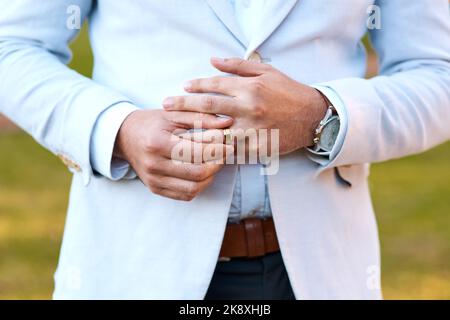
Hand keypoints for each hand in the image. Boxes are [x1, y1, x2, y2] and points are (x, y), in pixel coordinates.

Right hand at [114, 109, 233, 200]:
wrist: (124, 136)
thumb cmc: (152, 122)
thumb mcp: (174, 114)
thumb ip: (202, 118)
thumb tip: (228, 123)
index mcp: (158, 143)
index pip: (196, 152)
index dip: (217, 150)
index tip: (229, 143)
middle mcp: (154, 165)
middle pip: (197, 173)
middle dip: (217, 164)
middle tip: (225, 154)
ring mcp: (153, 180)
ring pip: (193, 188)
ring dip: (210, 177)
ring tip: (215, 163)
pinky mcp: (155, 188)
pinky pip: (185, 195)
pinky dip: (199, 186)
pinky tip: (203, 173)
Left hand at [163, 57, 327, 156]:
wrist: (312, 117)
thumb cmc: (288, 92)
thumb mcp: (266, 72)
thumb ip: (237, 66)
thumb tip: (212, 60)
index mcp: (249, 88)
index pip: (214, 85)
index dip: (195, 85)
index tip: (182, 87)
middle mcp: (248, 108)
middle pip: (208, 107)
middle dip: (183, 105)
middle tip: (165, 105)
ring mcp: (252, 130)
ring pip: (215, 132)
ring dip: (193, 131)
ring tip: (174, 130)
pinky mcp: (256, 148)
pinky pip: (231, 150)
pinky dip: (214, 150)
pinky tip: (199, 149)